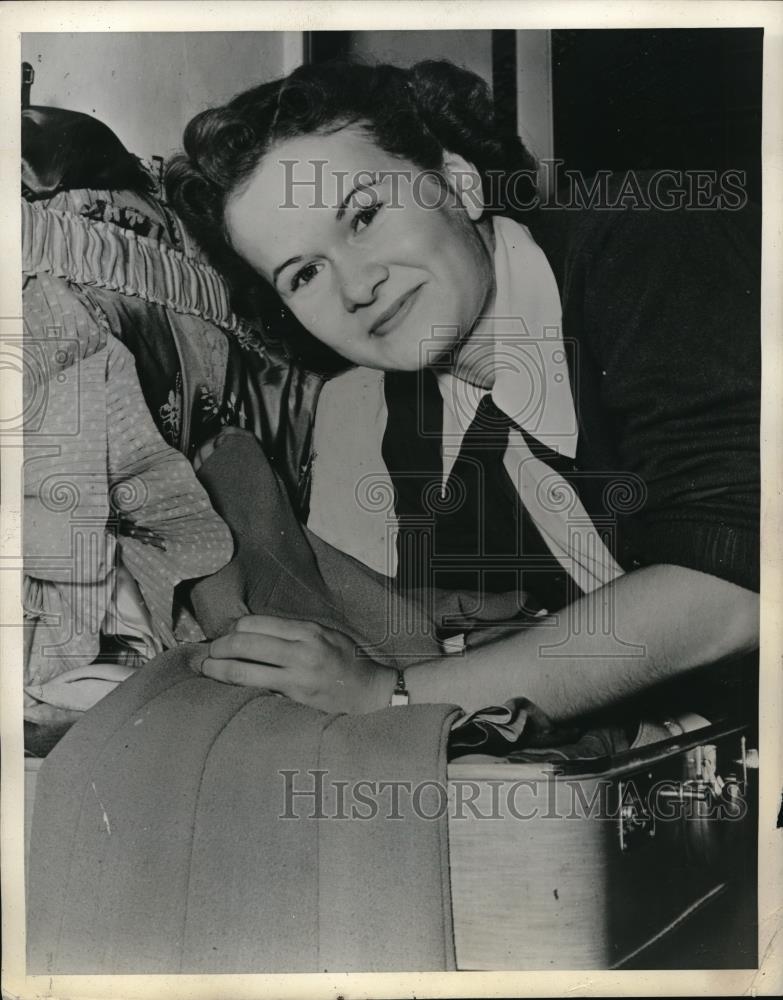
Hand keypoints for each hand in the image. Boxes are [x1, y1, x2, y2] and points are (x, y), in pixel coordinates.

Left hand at [201, 614, 396, 714]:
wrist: (371, 693)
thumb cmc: (348, 661)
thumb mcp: (327, 634)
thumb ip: (294, 631)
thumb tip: (253, 630)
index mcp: (308, 632)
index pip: (256, 624)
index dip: (234, 628)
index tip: (227, 634)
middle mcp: (301, 653)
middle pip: (244, 644)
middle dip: (219, 647)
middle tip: (209, 652)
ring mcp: (296, 679)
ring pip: (243, 671)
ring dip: (218, 669)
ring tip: (208, 669)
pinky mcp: (293, 702)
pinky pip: (256, 692)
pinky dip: (236, 688)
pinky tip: (226, 688)